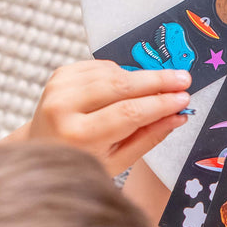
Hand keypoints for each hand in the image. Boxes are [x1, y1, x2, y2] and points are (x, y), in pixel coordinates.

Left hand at [25, 60, 192, 174]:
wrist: (42, 149)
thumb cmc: (83, 160)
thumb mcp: (118, 160)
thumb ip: (149, 136)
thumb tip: (178, 116)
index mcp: (78, 136)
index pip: (129, 113)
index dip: (160, 104)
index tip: (184, 99)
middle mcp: (63, 107)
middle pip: (121, 86)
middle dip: (158, 81)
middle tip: (184, 80)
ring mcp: (59, 88)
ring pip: (113, 73)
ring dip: (142, 77)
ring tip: (162, 85)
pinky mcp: (60, 75)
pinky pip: (102, 66)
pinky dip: (122, 73)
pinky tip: (131, 84)